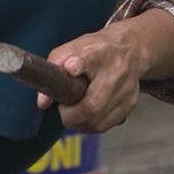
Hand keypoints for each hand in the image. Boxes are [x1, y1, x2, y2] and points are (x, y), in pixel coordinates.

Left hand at [37, 11, 173, 133]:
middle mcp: (116, 70)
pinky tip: (86, 116)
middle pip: (93, 104)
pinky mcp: (131, 103)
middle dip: (71, 115)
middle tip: (63, 110)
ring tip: (73, 113)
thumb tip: (42, 102)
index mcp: (99, 52)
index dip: (79, 64)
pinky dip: (91, 125)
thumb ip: (53, 68)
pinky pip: (107, 125)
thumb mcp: (70, 49)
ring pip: (99, 120)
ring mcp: (126, 88)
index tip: (70, 68)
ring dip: (80, 123)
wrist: (128, 49)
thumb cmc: (95, 50)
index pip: (89, 58)